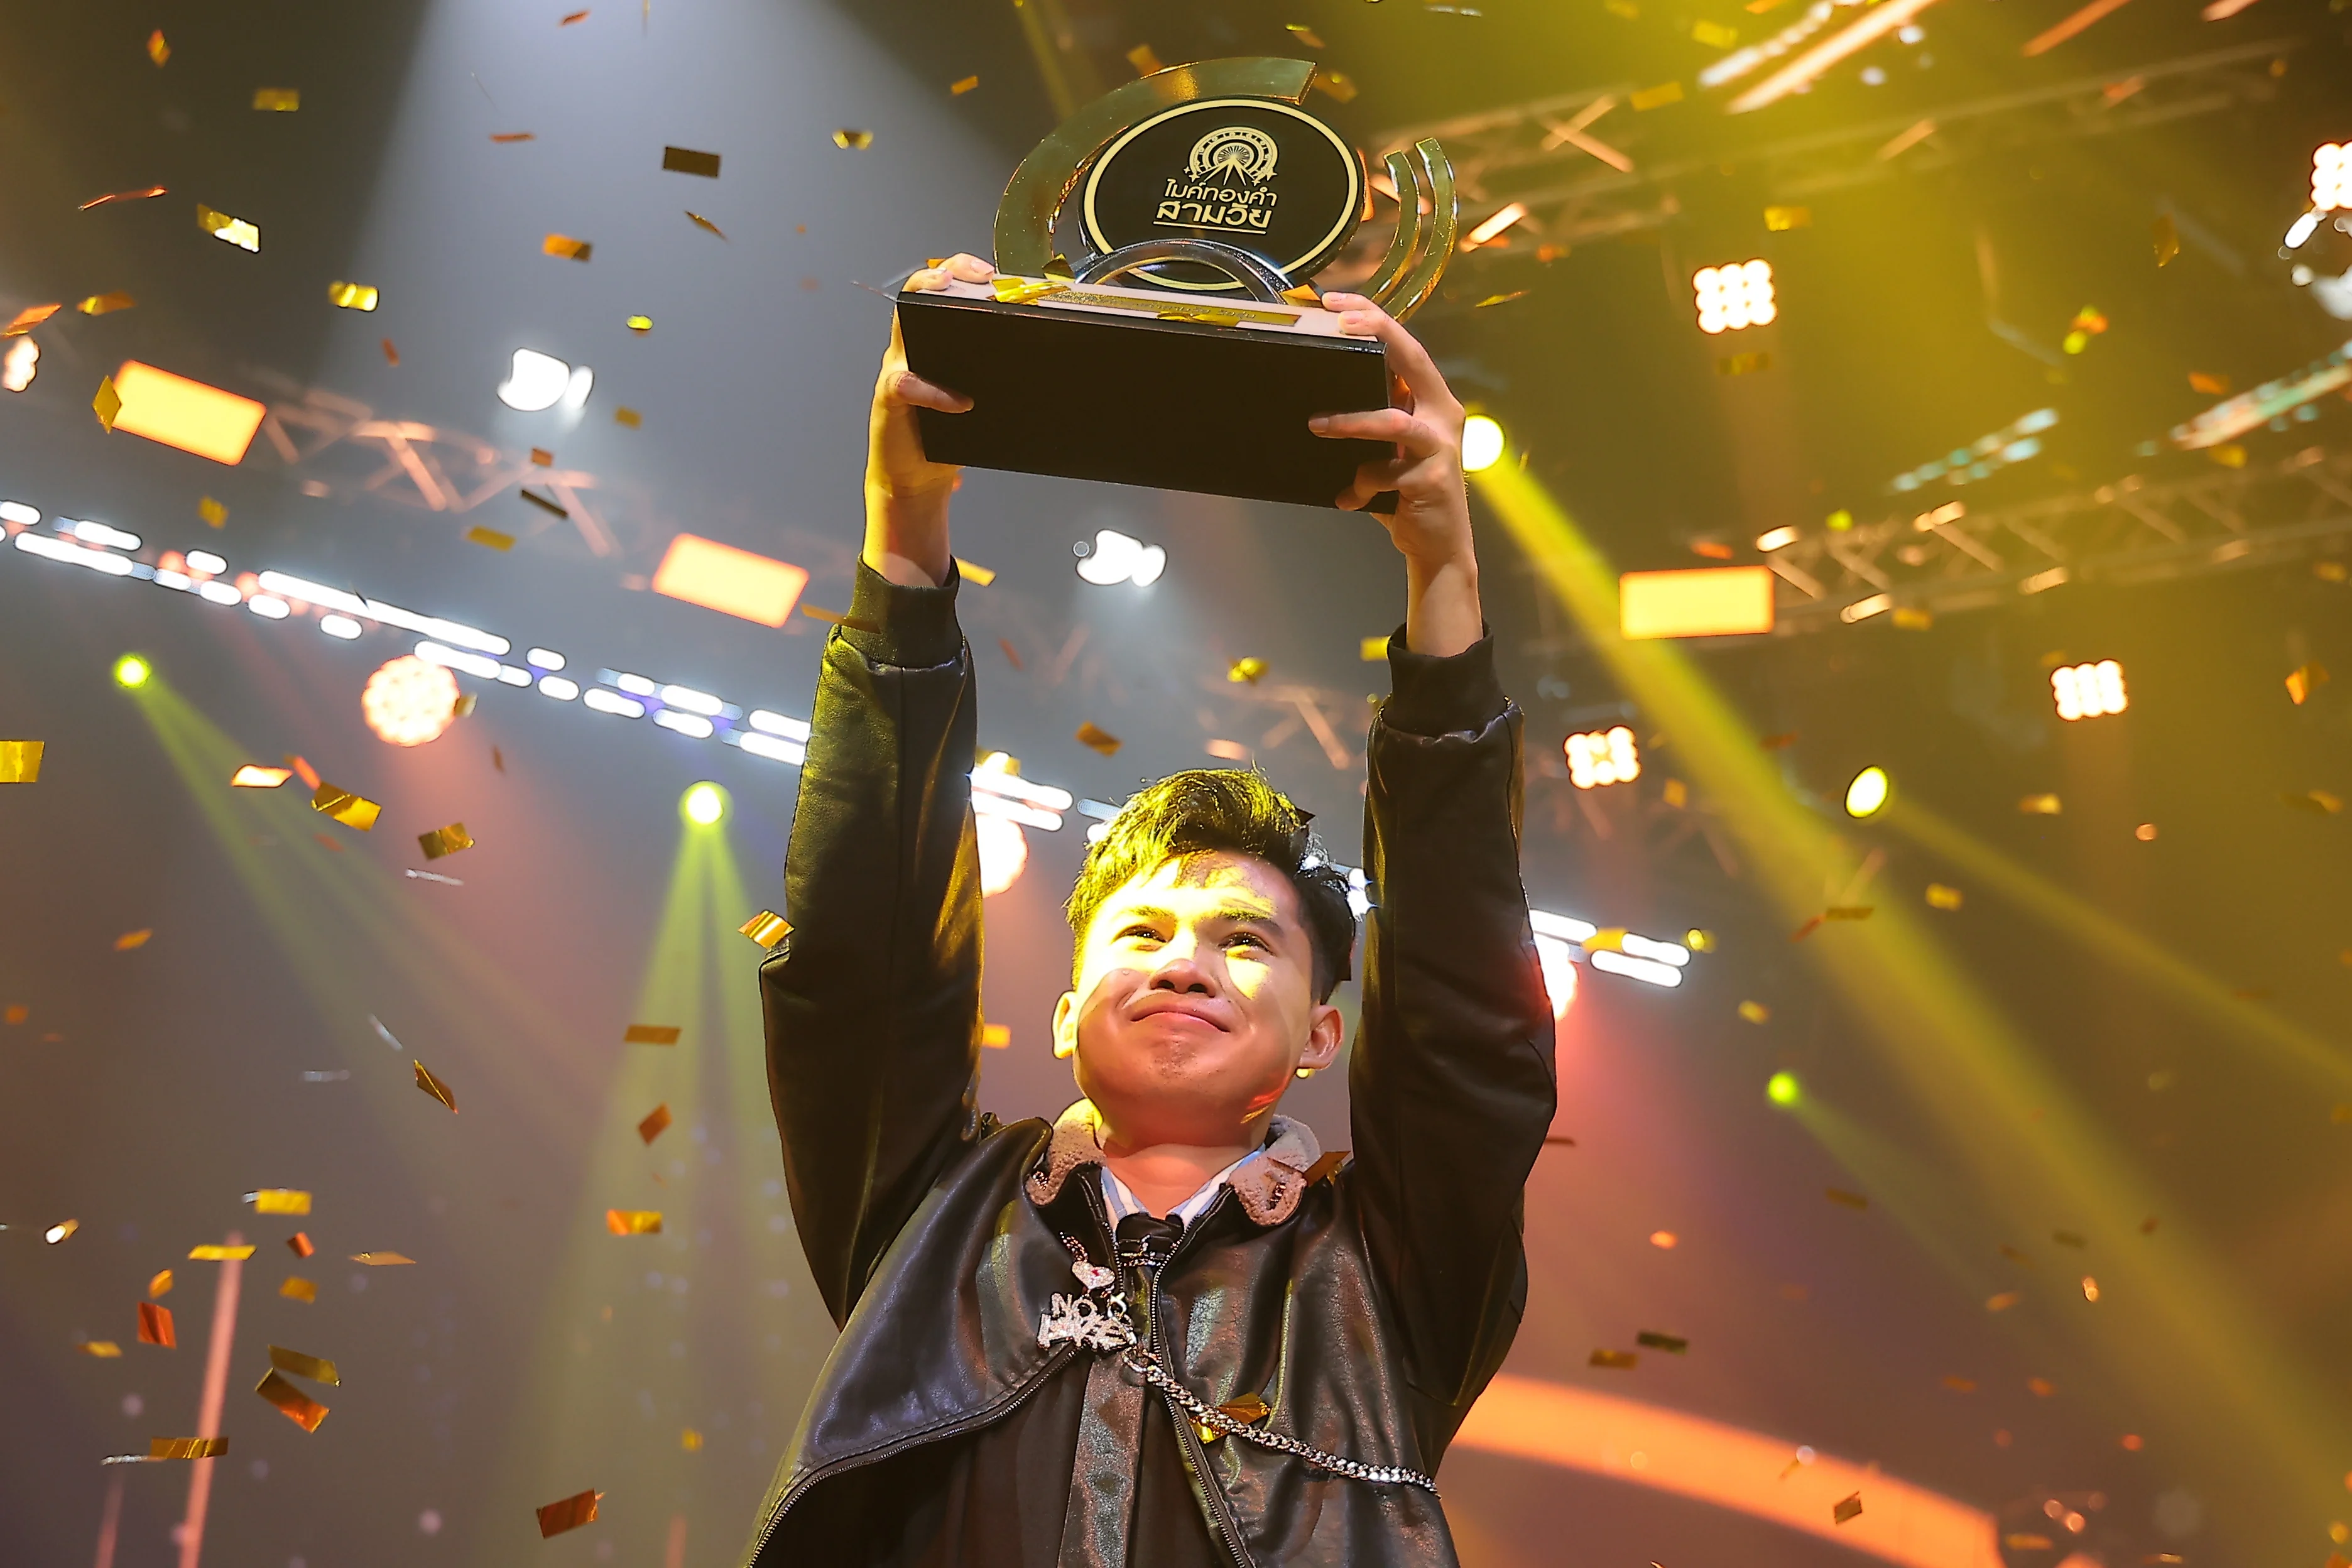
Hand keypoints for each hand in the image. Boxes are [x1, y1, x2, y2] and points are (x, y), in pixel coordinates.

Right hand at [864, 253, 992, 586]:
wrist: (917, 481)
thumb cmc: (947, 438)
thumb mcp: (979, 400)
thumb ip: (998, 377)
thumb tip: (1054, 361)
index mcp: (933, 345)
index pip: (941, 294)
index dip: (961, 271)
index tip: (991, 269)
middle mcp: (911, 349)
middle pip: (918, 295)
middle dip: (944, 273)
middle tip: (975, 272)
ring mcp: (898, 370)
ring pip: (903, 325)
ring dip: (924, 300)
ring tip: (947, 290)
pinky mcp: (890, 400)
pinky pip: (907, 384)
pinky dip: (936, 393)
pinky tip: (961, 401)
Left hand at [1308, 293, 1482, 657]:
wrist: (1438, 548)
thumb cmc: (1407, 494)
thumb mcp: (1389, 449)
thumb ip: (1373, 419)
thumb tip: (1319, 395)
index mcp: (1433, 401)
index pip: (1405, 345)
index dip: (1374, 317)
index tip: (1335, 300)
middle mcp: (1443, 415)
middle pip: (1412, 359)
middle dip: (1374, 333)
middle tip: (1337, 323)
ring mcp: (1440, 447)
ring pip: (1392, 421)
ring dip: (1351, 422)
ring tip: (1317, 424)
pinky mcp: (1430, 481)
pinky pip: (1382, 474)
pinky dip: (1359, 486)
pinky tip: (1348, 500)